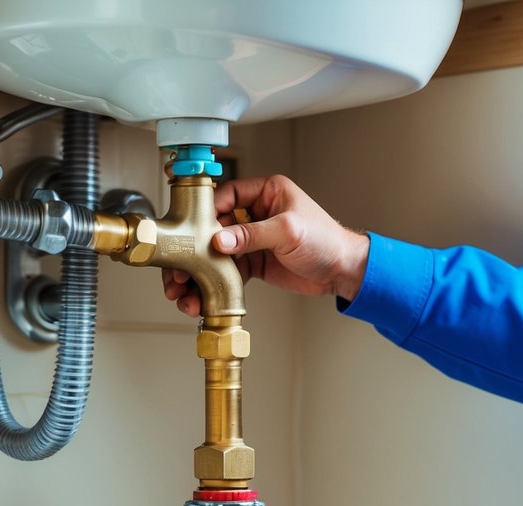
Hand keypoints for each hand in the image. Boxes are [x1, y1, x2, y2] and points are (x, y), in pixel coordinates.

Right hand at [161, 175, 369, 316]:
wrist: (343, 271)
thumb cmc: (327, 240)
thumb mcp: (288, 231)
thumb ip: (253, 235)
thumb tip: (220, 239)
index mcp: (266, 193)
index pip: (225, 196)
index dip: (205, 212)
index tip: (189, 228)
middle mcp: (256, 213)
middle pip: (214, 226)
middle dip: (193, 249)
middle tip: (178, 267)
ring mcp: (253, 239)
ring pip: (216, 252)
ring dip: (199, 272)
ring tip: (184, 290)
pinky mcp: (253, 262)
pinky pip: (227, 271)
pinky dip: (213, 284)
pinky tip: (201, 296)